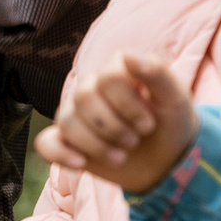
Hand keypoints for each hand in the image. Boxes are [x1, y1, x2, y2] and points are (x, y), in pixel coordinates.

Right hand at [36, 52, 198, 192]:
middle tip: (135, 141)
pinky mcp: (67, 142)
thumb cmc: (171, 124)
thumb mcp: (175, 99)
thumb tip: (128, 56)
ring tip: (121, 157)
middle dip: (113, 127)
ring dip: (96, 145)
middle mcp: (91, 88)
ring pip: (67, 121)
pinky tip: (81, 164)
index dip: (128, 105)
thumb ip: (157, 73)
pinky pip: (46, 143)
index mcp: (116, 71)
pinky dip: (60, 154)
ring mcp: (77, 114)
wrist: (167, 161)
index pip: (107, 78)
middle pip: (84, 98)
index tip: (149, 125)